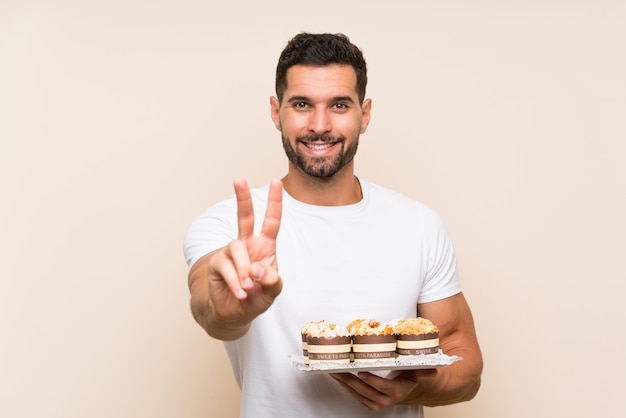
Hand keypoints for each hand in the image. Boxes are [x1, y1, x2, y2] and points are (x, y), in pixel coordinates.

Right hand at [188, 178, 282, 339]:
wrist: (235, 312)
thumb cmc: (256, 297)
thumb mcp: (272, 291)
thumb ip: (272, 280)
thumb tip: (257, 268)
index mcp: (265, 246)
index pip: (272, 221)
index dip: (275, 202)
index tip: (277, 182)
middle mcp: (248, 245)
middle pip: (245, 217)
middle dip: (242, 198)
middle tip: (239, 180)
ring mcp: (231, 253)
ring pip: (237, 249)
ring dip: (244, 271)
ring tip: (248, 288)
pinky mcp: (217, 264)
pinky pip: (226, 267)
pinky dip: (235, 282)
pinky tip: (240, 293)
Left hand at [329, 369, 435, 410]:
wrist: (404, 389)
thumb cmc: (408, 377)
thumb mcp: (417, 372)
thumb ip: (423, 371)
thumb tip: (433, 370)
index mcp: (396, 391)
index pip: (383, 386)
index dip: (372, 380)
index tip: (361, 372)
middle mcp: (385, 400)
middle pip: (365, 390)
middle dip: (350, 380)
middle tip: (339, 369)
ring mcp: (375, 402)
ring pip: (356, 393)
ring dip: (344, 382)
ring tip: (334, 371)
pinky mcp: (367, 402)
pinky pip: (354, 394)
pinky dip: (344, 385)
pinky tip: (337, 376)